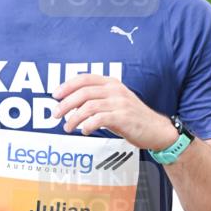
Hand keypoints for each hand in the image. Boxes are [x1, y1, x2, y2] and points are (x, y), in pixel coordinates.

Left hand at [53, 74, 177, 150]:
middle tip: (55, 115)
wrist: (155, 129)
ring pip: (89, 106)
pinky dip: (88, 125)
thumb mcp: (113, 103)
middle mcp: (115, 90)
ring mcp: (120, 103)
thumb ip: (95, 100)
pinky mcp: (123, 117)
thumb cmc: (131, 117)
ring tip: (68, 128)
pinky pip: (100, 119)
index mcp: (111, 83)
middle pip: (84, 92)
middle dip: (65, 104)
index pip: (85, 78)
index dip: (67, 85)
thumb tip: (70, 105)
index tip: (55, 95)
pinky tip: (84, 131)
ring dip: (74, 118)